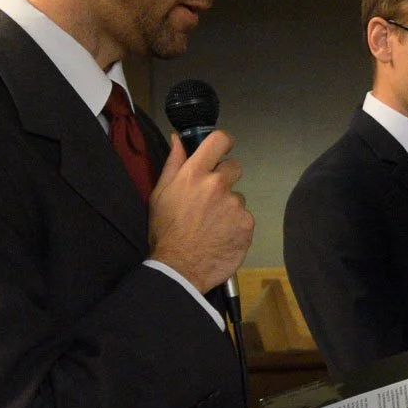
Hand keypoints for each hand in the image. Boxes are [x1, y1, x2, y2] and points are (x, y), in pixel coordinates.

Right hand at [149, 132, 254, 292]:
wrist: (179, 268)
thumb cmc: (165, 230)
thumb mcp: (160, 194)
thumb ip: (173, 163)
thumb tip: (178, 138)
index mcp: (195, 174)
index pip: (219, 140)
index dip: (223, 142)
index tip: (222, 149)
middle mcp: (218, 185)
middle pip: (234, 168)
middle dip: (224, 179)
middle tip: (210, 199)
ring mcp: (235, 204)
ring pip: (238, 197)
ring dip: (228, 206)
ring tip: (212, 224)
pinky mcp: (247, 223)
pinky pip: (244, 217)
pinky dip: (235, 224)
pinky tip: (221, 235)